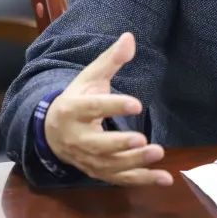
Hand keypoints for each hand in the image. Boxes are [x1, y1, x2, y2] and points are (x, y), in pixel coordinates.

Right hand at [45, 33, 172, 186]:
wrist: (52, 131)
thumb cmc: (76, 100)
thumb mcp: (90, 77)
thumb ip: (111, 60)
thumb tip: (130, 37)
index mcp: (72, 110)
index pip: (93, 108)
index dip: (113, 107)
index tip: (136, 104)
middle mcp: (77, 138)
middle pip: (98, 145)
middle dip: (120, 145)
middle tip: (143, 140)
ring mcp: (86, 158)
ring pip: (110, 165)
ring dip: (134, 163)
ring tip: (158, 153)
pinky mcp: (98, 172)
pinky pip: (120, 179)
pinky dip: (142, 180)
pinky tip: (165, 178)